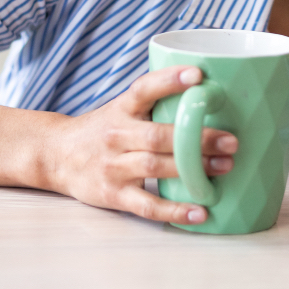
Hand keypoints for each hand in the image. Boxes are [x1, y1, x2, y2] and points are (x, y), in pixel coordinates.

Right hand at [44, 65, 237, 224]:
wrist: (56, 156)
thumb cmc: (102, 130)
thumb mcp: (121, 109)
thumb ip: (156, 104)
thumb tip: (210, 96)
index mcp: (121, 109)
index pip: (144, 89)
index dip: (169, 81)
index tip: (198, 76)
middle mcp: (116, 136)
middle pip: (158, 136)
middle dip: (197, 138)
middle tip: (232, 140)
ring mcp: (114, 167)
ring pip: (155, 167)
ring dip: (192, 169)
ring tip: (225, 167)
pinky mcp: (114, 195)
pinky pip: (147, 205)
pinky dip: (175, 210)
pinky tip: (201, 212)